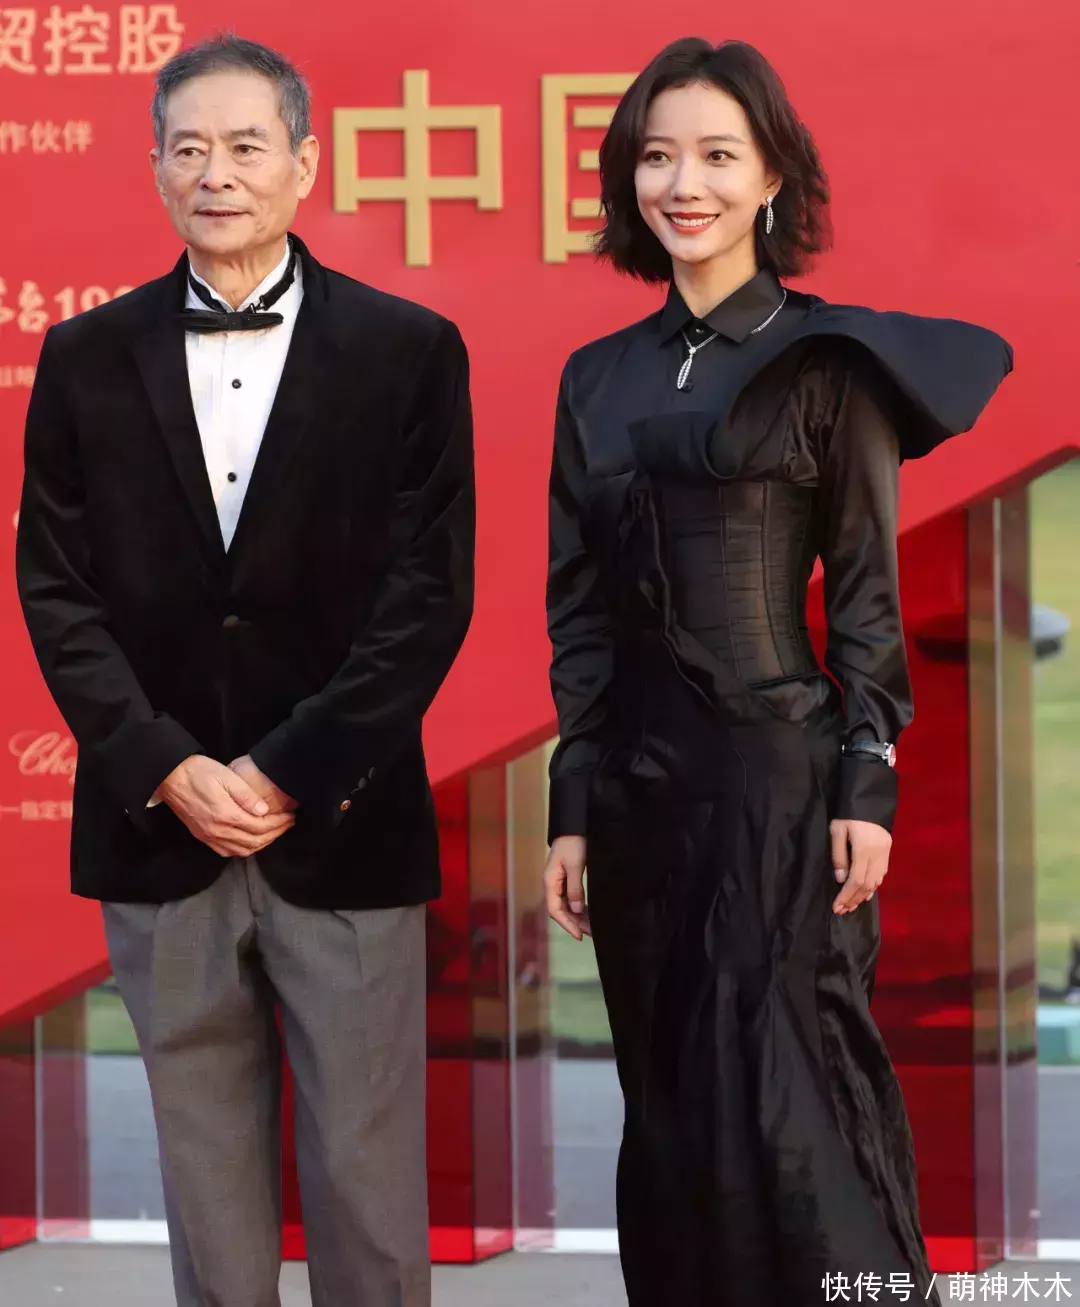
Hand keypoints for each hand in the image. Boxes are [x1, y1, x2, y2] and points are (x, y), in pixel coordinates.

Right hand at [159, 755, 295, 857]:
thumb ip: (246, 795)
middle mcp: (217, 831)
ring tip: (275, 831)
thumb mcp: (226, 776)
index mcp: (225, 815)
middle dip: (275, 834)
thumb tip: (264, 810)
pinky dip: (244, 849)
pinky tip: (252, 840)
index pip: (260, 827)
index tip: (290, 816)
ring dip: (262, 843)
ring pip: (242, 850)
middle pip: (254, 841)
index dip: (278, 823)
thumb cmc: (199, 772)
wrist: (170, 777)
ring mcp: (208, 836)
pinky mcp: (202, 836)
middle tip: (288, 823)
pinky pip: (227, 851)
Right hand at [544, 835, 590, 939]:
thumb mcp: (576, 865)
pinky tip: (589, 914)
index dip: (567, 924)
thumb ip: (575, 888)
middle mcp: (552, 884)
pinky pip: (570, 898)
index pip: (555, 910)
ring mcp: (558, 882)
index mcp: (550, 881)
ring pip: (567, 906)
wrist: (573, 826)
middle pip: (561, 910)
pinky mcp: (566, 879)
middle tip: (592, 933)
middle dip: (575, 923)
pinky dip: (579, 907)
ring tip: (593, 927)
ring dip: (578, 917)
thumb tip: (576, 910)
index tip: (579, 935)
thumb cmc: (573, 843)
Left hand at [831, 818, 890, 914]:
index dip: (846, 896)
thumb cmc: (848, 814)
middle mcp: (878, 855)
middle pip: (868, 885)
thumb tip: (840, 879)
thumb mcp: (837, 831)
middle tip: (842, 910)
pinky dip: (873, 886)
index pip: (856, 880)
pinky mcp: (888, 850)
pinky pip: (882, 874)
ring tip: (851, 905)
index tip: (837, 907)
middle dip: (854, 899)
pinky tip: (865, 892)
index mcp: (864, 850)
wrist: (868, 799)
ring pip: (877, 881)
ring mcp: (885, 853)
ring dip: (864, 895)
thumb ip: (839, 856)